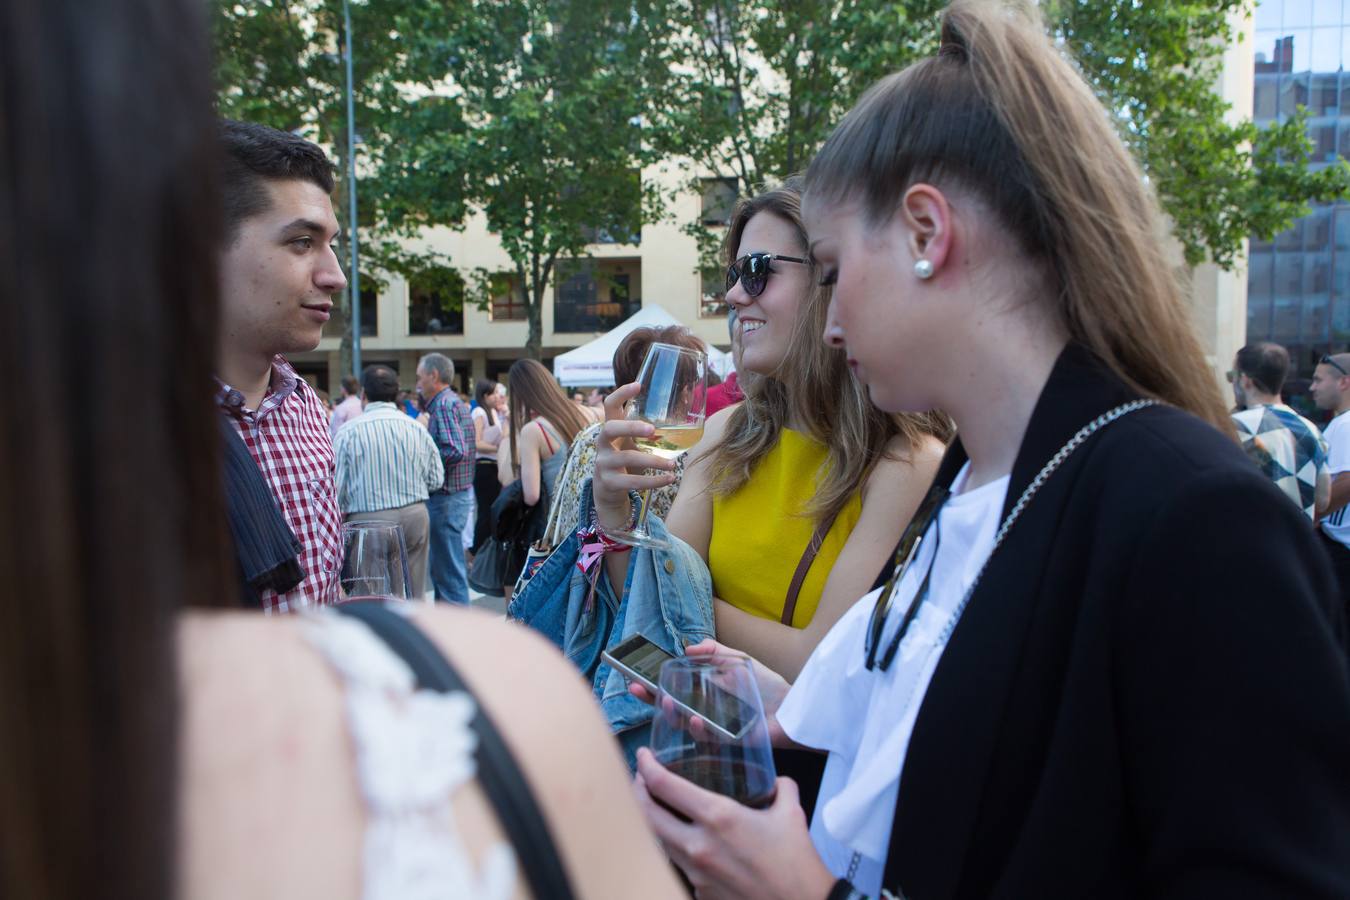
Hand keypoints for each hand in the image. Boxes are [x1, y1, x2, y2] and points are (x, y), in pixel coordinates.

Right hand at [593, 382, 676, 530]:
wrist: (608, 491)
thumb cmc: (626, 461)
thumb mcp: (634, 444)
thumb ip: (649, 435)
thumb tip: (683, 423)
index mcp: (611, 429)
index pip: (610, 405)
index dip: (621, 393)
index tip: (638, 385)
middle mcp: (603, 443)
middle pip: (610, 428)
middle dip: (631, 427)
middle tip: (652, 430)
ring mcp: (603, 463)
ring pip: (627, 458)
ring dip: (653, 461)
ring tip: (672, 465)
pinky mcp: (608, 482)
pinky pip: (632, 481)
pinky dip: (654, 481)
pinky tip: (669, 479)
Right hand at [628, 639, 794, 747]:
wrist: (795, 709)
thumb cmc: (768, 687)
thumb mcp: (739, 662)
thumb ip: (716, 652)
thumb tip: (689, 648)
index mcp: (706, 694)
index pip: (674, 689)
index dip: (655, 684)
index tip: (635, 675)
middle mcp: (705, 712)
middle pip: (671, 707)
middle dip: (650, 699)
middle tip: (635, 688)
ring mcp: (715, 729)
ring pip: (683, 725)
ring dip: (672, 714)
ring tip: (665, 702)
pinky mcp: (728, 743)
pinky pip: (707, 740)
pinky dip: (698, 730)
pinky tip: (694, 720)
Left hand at [634, 747, 834, 899]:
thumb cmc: (796, 862)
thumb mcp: (790, 813)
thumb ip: (780, 788)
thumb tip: (776, 780)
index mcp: (718, 817)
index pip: (664, 785)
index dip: (646, 766)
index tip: (644, 756)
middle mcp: (699, 844)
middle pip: (646, 814)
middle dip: (637, 792)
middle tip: (641, 779)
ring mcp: (695, 872)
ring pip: (658, 841)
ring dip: (653, 820)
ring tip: (657, 806)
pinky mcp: (699, 892)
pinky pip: (678, 864)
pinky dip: (675, 847)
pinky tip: (685, 840)